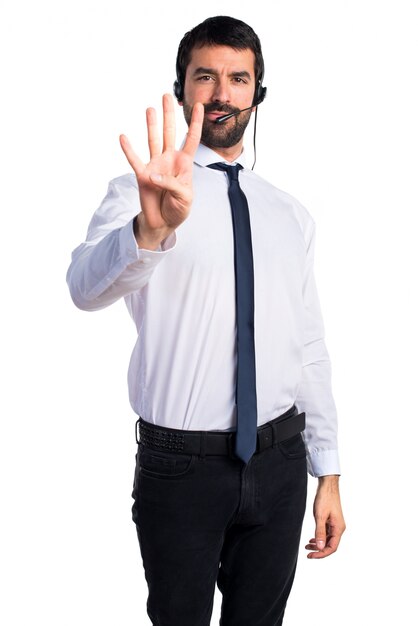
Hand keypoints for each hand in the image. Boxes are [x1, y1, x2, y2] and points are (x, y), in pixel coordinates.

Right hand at [119, 93, 203, 248]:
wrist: (164, 222)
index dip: (196, 123)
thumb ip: (172, 184)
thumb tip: (153, 175)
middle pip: (170, 133)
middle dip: (169, 115)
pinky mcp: (143, 175)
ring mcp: (155, 165)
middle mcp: (169, 160)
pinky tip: (123, 137)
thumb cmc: (178, 208)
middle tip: (167, 96)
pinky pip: (135, 160)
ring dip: (152, 125)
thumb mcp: (185, 197)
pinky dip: (129, 150)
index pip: (191, 139)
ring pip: (153, 140)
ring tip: (150, 109)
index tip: (200, 106)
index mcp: (184, 164)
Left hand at [305, 475, 345, 558]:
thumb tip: (320, 547)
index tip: (311, 556)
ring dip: (318, 544)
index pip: (332, 547)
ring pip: (327, 540)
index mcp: (338, 528)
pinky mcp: (331, 521)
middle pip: (330, 545)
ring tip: (307, 546)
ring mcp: (335, 524)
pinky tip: (312, 539)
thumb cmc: (325, 499)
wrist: (328, 486)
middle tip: (308, 554)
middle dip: (319, 550)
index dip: (322, 554)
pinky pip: (326, 533)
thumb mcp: (320, 516)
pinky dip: (319, 537)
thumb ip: (320, 532)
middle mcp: (338, 528)